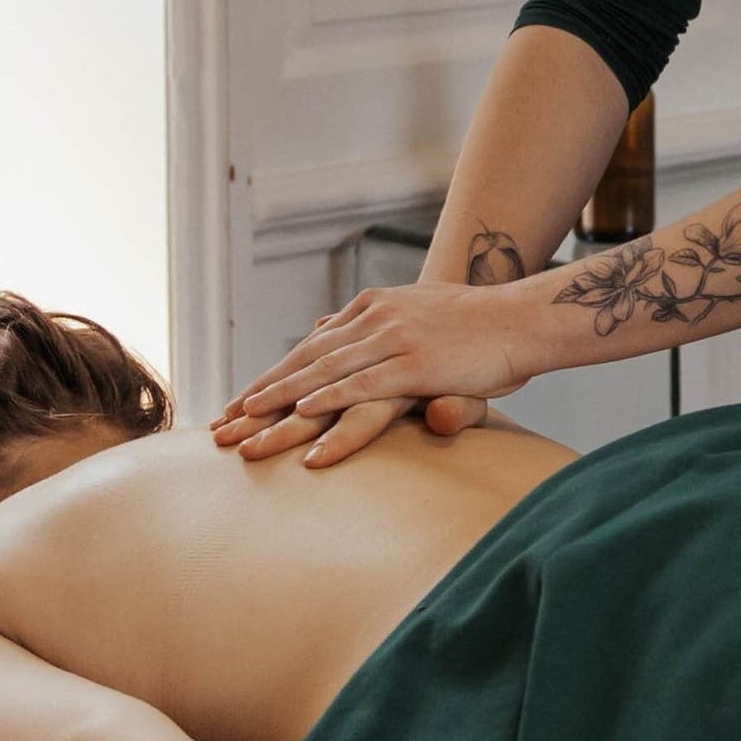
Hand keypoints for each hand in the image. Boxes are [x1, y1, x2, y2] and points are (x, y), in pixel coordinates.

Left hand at [211, 282, 546, 463]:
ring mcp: (393, 341)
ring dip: (280, 404)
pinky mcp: (417, 364)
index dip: (268, 379)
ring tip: (246, 430)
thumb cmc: (471, 327)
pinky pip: (365, 386)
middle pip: (302, 363)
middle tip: (220, 427)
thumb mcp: (412, 319)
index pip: (307, 350)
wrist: (520, 318)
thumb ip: (367, 326)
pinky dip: (330, 401)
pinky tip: (303, 418)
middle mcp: (373, 321)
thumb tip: (320, 325)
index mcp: (368, 311)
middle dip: (257, 397)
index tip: (233, 408)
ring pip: (323, 374)